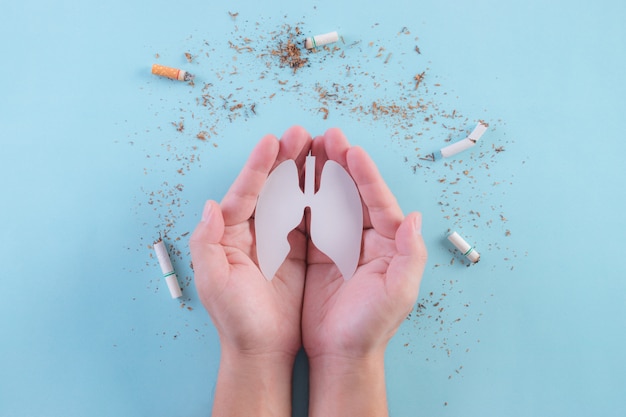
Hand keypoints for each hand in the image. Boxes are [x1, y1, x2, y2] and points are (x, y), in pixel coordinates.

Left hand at [189, 125, 310, 415]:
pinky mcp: (297, 251)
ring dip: (304, 171)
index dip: (259, 165)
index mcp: (230, 234)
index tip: (273, 140)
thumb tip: (210, 204)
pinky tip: (331, 180)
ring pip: (291, 196)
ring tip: (321, 147)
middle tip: (304, 134)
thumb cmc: (237, 320)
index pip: (245, 191)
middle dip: (285, 158)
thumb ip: (207, 243)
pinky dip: (319, 196)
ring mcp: (276, 239)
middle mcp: (252, 231)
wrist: (263, 352)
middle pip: (270, 186)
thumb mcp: (214, 284)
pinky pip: (309, 217)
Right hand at [302, 128, 427, 415]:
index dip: (365, 174)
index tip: (351, 149)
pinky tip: (290, 179)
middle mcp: (365, 238)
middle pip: (352, 192)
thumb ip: (411, 255)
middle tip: (326, 135)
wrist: (340, 356)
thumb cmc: (370, 327)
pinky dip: (300, 197)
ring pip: (328, 199)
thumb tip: (415, 216)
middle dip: (340, 162)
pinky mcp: (316, 252)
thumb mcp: (399, 294)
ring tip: (307, 146)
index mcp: (388, 243)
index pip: (377, 200)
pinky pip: (307, 218)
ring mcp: (339, 243)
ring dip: (319, 173)